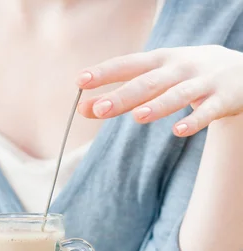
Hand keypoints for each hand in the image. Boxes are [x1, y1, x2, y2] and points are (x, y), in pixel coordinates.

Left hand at [76, 46, 242, 136]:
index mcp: (160, 61)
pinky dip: (193, 121)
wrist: (241, 69)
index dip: (105, 72)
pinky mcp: (221, 100)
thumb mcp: (155, 78)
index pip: (128, 65)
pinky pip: (207, 113)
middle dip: (124, 95)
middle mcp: (179, 69)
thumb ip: (121, 93)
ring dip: (158, 105)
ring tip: (138, 117)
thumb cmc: (187, 75)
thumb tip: (83, 108)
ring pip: (178, 95)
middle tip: (101, 108)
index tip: (80, 81)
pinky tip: (178, 131)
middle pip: (148, 83)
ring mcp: (202, 83)